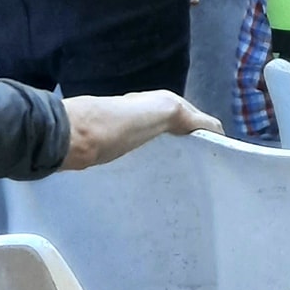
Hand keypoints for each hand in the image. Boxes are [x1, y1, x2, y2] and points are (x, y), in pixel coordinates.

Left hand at [59, 89, 223, 169]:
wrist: (73, 136)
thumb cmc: (120, 123)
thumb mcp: (164, 111)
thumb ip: (191, 117)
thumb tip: (217, 131)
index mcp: (162, 103)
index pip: (196, 121)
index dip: (207, 140)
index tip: (216, 166)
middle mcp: (147, 113)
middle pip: (179, 134)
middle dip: (191, 152)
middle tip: (201, 180)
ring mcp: (129, 131)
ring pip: (160, 147)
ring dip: (171, 162)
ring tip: (182, 185)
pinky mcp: (114, 149)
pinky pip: (141, 158)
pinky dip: (152, 168)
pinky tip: (154, 183)